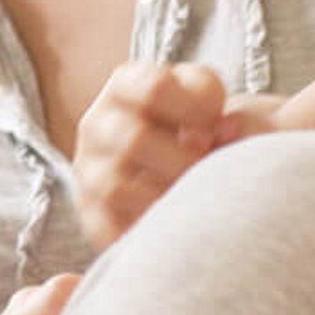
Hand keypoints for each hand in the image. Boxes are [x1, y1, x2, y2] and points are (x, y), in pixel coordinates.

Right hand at [73, 61, 257, 247]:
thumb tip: (225, 130)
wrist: (186, 172)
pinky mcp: (93, 216)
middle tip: (210, 169)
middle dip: (186, 160)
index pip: (154, 87)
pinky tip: (177, 222)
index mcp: (126, 85)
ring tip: (197, 198)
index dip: (200, 108)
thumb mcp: (215, 104)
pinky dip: (147, 228)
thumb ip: (220, 107)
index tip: (221, 123)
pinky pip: (110, 228)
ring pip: (118, 188)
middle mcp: (98, 124)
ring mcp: (90, 171)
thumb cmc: (205, 129)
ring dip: (169, 196)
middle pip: (134, 139)